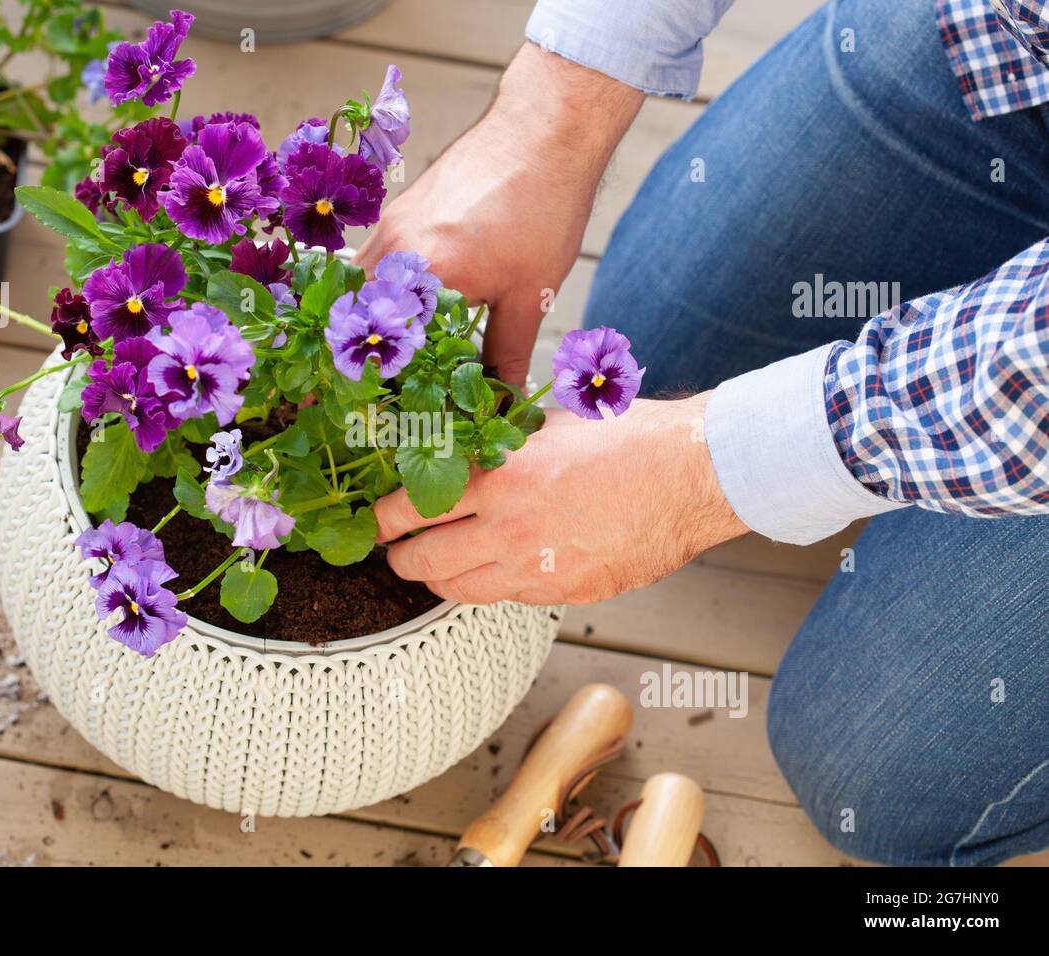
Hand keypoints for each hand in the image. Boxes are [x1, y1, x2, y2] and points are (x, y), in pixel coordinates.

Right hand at [355, 43, 643, 385]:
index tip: (383, 414)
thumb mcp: (530, 294)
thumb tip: (501, 402)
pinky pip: (373, 262)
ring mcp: (390, 226)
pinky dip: (382, 292)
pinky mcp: (398, 211)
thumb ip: (507, 354)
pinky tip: (408, 310)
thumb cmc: (544, 208)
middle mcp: (394, 250)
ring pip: (359, 290)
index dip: (380, 385)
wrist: (544, 130)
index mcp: (424, 275)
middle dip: (366, 358)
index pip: (384, 348)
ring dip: (371, 323)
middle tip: (382, 393)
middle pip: (356, 320)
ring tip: (393, 358)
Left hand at [374, 394, 747, 604]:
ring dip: (439, 581)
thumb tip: (458, 446)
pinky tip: (494, 569)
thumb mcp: (548, 422)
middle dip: (400, 559)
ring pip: (459, 592)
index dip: (384, 521)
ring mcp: (536, 568)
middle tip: (396, 552)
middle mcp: (509, 528)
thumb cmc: (628, 438)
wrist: (691, 475)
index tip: (376, 523)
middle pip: (423, 563)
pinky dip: (491, 586)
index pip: (412, 509)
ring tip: (435, 568)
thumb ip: (498, 442)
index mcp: (499, 477)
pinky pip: (508, 598)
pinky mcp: (564, 592)